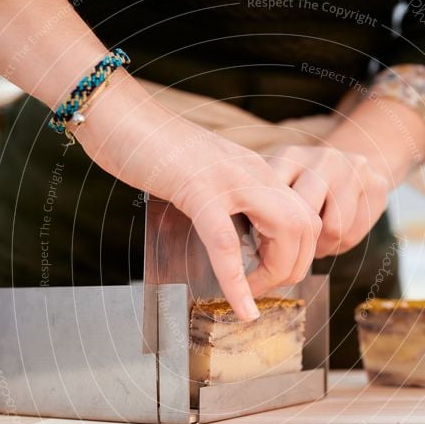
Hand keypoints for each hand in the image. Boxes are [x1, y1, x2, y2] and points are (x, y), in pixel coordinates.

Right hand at [0, 0, 320, 319]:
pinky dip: (237, 282)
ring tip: (250, 299)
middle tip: (261, 292)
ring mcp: (229, 180)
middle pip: (304, 227)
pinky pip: (227, 245)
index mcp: (256, 170)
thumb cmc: (153, 148)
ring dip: (271, 275)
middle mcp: (253, 172)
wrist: (120, 114)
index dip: (296, 255)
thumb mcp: (208, 172)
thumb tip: (234, 231)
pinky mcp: (198, 191)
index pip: (303, 216)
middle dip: (291, 269)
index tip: (267, 277)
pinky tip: (241, 309)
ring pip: (282, 234)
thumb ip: (229, 196)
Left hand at [267, 145, 391, 257]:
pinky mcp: (376, 186)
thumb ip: (260, 206)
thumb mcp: (277, 183)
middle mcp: (322, 159)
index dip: (267, 233)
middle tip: (288, 254)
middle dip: (295, 245)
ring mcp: (352, 170)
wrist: (357, 157)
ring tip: (311, 245)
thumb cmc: (304, 182)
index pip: (273, 202)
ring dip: (318, 248)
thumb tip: (236, 251)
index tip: (261, 254)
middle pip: (305, 218)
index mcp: (290, 156)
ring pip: (331, 230)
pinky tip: (331, 238)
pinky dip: (338, 246)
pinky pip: (352, 235)